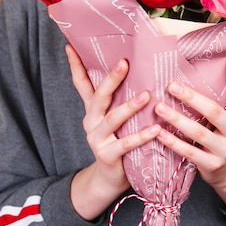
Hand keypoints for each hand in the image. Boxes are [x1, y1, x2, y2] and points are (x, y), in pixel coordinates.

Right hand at [66, 45, 160, 219]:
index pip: (81, 84)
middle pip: (99, 97)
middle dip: (111, 79)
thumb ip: (118, 101)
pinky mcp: (107, 155)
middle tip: (124, 63)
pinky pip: (126, 144)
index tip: (70, 46)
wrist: (109, 179)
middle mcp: (91, 122)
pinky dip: (141, 136)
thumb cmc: (118, 142)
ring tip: (146, 95)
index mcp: (92, 110)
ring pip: (113, 119)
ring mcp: (97, 139)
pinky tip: (155, 129)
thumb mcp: (114, 120)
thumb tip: (135, 73)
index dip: (75, 65)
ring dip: (130, 106)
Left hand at [155, 50, 225, 211]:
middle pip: (214, 112)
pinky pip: (189, 153)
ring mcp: (224, 150)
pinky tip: (158, 133)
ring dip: (177, 120)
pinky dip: (173, 143)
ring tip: (158, 107)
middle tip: (171, 85)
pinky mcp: (211, 165)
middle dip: (192, 98)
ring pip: (199, 134)